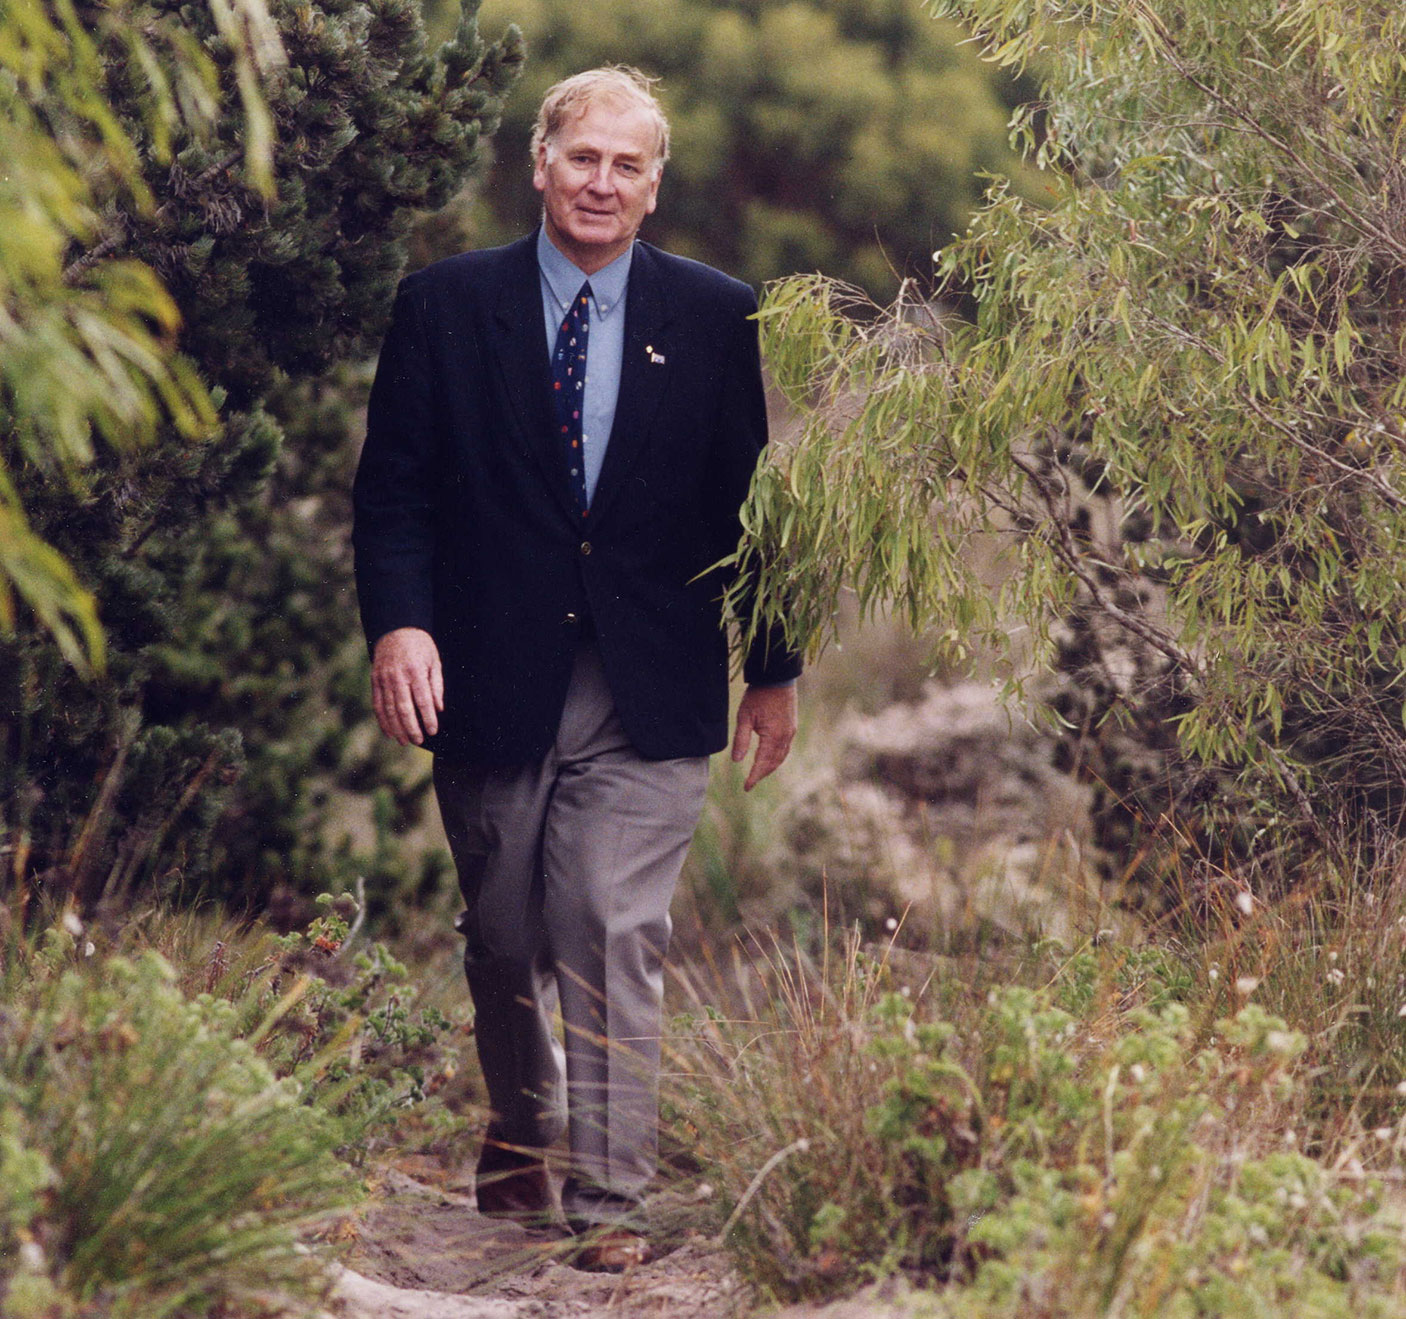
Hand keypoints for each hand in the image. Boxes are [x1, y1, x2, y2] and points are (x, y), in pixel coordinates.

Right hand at [371, 627, 443, 745]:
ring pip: (389, 709)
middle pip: (404, 708)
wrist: (395, 629)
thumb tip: (439, 708)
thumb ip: (436, 685)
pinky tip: (389, 732)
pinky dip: (383, 720)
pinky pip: (378, 704)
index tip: (433, 731)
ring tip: (404, 741)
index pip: (423, 700)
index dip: (428, 718)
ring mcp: (384, 679)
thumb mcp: (434, 661)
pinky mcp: (375, 681)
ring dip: (397, 728)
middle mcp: (397, 676)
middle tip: (419, 741)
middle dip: (412, 728)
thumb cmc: (420, 646)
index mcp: (415, 671)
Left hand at [730, 683, 797, 791]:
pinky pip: (785, 748)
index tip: (747, 787)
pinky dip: (777, 757)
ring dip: (770, 767)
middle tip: (750, 783)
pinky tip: (770, 758)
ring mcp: (791, 731)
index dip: (754, 777)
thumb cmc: (758, 695)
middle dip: (762, 774)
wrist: (777, 678)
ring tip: (759, 774)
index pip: (762, 763)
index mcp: (773, 737)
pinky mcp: (792, 726)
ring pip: (781, 756)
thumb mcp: (744, 717)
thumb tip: (736, 761)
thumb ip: (741, 739)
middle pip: (774, 763)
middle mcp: (785, 737)